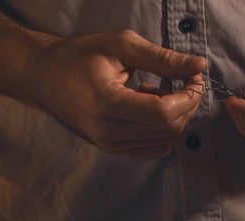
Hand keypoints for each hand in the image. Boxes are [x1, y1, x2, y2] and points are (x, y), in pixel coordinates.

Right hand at [34, 30, 206, 157]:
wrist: (44, 77)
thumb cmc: (80, 56)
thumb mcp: (121, 47)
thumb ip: (162, 58)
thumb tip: (199, 66)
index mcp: (108, 103)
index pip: (162, 112)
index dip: (188, 97)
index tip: (195, 78)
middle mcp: (108, 131)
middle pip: (167, 129)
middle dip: (187, 106)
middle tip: (186, 81)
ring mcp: (109, 144)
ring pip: (163, 140)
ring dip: (173, 116)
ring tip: (157, 90)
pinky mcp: (111, 149)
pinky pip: (152, 148)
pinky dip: (161, 129)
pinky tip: (148, 107)